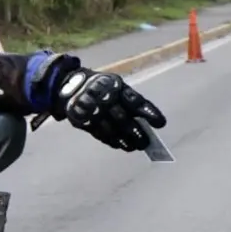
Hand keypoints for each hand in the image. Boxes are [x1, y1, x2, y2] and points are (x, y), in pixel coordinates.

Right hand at [52, 68, 166, 150]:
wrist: (69, 85)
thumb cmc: (102, 87)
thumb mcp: (115, 85)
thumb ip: (129, 100)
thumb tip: (145, 122)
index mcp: (116, 87)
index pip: (136, 101)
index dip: (149, 113)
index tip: (161, 124)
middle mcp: (104, 99)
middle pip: (124, 120)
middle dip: (137, 132)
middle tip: (147, 142)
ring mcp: (93, 111)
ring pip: (112, 130)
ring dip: (126, 140)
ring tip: (135, 147)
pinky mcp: (84, 121)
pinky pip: (100, 134)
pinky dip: (113, 141)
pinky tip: (122, 145)